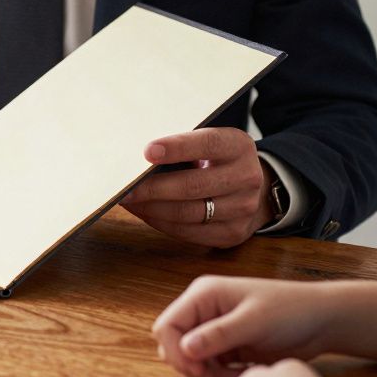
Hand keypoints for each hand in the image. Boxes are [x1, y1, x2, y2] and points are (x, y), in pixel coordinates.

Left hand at [121, 128, 271, 247]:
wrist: (251, 188)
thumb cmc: (216, 160)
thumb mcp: (209, 143)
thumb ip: (183, 146)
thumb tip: (138, 158)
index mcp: (239, 146)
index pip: (207, 144)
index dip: (177, 147)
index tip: (147, 151)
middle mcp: (247, 178)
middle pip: (192, 186)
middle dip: (152, 188)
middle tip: (124, 187)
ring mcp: (243, 209)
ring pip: (187, 213)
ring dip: (151, 208)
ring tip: (128, 201)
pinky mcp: (233, 233)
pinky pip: (188, 232)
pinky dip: (160, 222)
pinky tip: (144, 212)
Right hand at [152, 277, 376, 376]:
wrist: (322, 321)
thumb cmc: (291, 311)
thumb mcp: (254, 322)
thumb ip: (218, 335)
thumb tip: (184, 348)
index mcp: (203, 295)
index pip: (167, 326)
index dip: (175, 351)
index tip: (197, 372)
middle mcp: (203, 310)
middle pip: (173, 344)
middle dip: (188, 365)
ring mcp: (213, 329)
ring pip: (188, 359)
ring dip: (203, 374)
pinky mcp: (225, 346)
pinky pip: (208, 367)